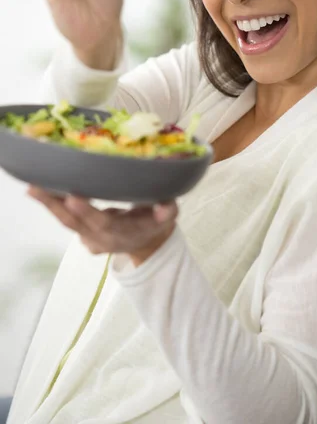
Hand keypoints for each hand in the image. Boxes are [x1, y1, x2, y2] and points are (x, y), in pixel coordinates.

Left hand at [27, 186, 177, 265]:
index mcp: (122, 234)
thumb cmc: (156, 225)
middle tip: (35, 188)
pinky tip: (42, 187)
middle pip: (75, 224)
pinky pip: (66, 218)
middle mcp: (101, 238)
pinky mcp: (81, 233)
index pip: (102, 224)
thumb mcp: (168, 219)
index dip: (87, 212)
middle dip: (55, 206)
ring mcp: (88, 238)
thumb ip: (167, 211)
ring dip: (48, 204)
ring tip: (32, 187)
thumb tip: (165, 205)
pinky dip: (53, 203)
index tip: (72, 198)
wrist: (148, 246)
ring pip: (66, 222)